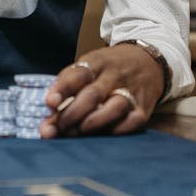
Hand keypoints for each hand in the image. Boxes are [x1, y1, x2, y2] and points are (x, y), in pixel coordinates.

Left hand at [39, 43, 164, 137]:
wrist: (147, 61)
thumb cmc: (107, 69)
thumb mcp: (87, 67)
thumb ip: (66, 88)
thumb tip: (48, 117)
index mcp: (97, 62)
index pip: (78, 74)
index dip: (62, 89)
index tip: (50, 104)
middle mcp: (114, 76)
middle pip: (93, 95)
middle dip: (72, 114)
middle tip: (58, 127)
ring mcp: (131, 91)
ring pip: (113, 108)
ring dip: (92, 124)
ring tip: (77, 131)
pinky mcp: (143, 108)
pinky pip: (131, 122)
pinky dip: (115, 130)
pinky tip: (102, 134)